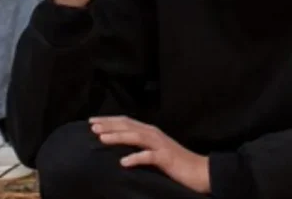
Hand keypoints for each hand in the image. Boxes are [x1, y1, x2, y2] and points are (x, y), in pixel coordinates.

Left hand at [90, 116, 210, 193]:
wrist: (200, 171)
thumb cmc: (176, 163)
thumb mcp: (155, 152)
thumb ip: (140, 147)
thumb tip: (118, 149)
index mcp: (151, 132)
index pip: (127, 122)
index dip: (109, 120)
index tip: (91, 121)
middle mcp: (155, 135)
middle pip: (129, 126)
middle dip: (110, 125)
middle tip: (92, 126)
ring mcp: (161, 145)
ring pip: (137, 137)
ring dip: (119, 137)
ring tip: (102, 139)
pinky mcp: (166, 158)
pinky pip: (149, 157)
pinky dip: (136, 158)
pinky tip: (124, 162)